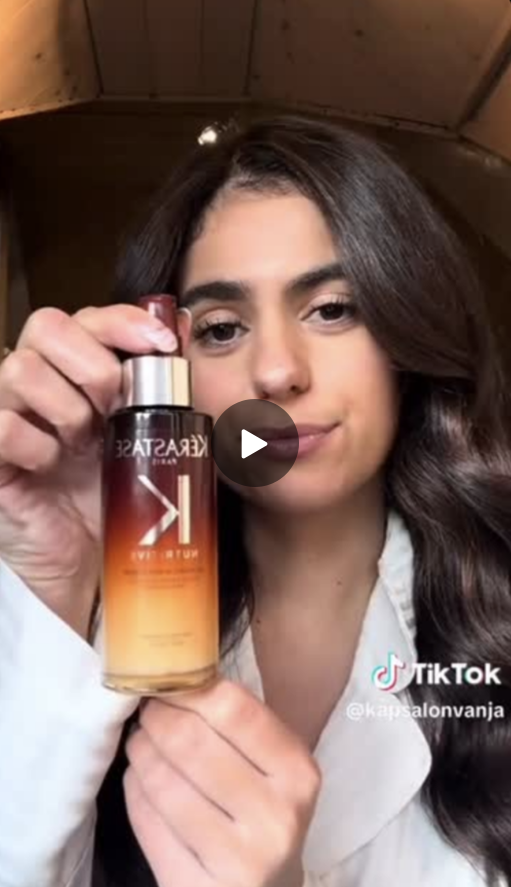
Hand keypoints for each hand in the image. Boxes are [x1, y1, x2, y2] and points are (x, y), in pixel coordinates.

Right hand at [0, 303, 177, 636]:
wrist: (92, 562)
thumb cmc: (118, 494)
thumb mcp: (145, 436)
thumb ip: (158, 383)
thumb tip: (182, 322)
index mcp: (74, 372)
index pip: (84, 316)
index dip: (123, 320)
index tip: (162, 345)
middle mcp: (35, 384)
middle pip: (46, 326)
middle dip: (94, 365)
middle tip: (115, 408)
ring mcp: (7, 416)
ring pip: (21, 369)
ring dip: (66, 407)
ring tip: (82, 443)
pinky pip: (2, 425)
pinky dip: (35, 444)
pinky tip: (52, 467)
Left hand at [124, 678, 321, 886]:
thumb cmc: (265, 812)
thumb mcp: (275, 767)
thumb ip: (240, 724)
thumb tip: (181, 673)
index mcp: (298, 773)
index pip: (233, 709)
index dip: (189, 688)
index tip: (169, 682)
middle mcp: (276, 817)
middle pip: (192, 742)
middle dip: (158, 718)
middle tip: (146, 711)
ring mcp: (239, 861)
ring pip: (164, 783)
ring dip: (141, 752)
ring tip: (140, 741)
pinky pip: (149, 825)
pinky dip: (135, 793)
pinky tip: (139, 780)